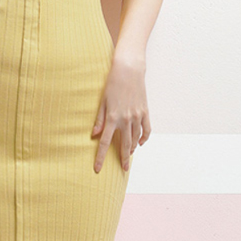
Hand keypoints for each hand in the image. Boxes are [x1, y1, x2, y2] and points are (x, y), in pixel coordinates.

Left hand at [91, 52, 150, 172]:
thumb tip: (94, 135)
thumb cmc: (112, 84)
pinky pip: (146, 130)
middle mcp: (125, 119)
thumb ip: (99, 119)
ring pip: (136, 139)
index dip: (101, 157)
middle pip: (124, 145)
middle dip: (123, 159)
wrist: (128, 70)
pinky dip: (144, 139)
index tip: (98, 169)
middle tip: (123, 169)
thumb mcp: (102, 101)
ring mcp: (137, 116)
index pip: (105, 143)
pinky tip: (140, 143)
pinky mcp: (145, 112)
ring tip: (129, 156)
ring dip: (132, 149)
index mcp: (112, 118)